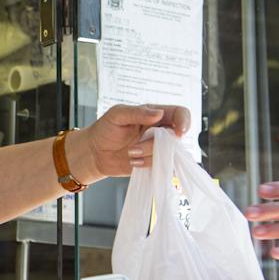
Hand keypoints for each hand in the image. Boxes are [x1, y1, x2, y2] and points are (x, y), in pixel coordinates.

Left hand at [75, 104, 190, 179]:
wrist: (94, 152)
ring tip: (129, 153)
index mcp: (155, 114)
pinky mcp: (153, 162)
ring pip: (168, 153)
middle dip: (155, 144)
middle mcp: (160, 131)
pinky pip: (161, 166)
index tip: (178, 132)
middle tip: (134, 147)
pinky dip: (146, 164)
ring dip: (147, 155)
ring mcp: (157, 148)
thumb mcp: (117, 115)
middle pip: (175, 137)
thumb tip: (158, 113)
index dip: (184, 122)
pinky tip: (132, 162)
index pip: (180, 114)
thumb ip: (137, 113)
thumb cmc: (105, 129)